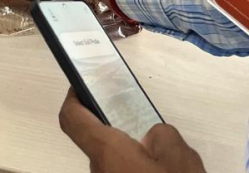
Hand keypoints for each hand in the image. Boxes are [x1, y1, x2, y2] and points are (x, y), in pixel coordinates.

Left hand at [59, 90, 205, 171]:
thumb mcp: (177, 153)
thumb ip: (159, 133)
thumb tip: (151, 137)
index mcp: (107, 151)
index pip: (71, 118)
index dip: (72, 97)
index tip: (81, 85)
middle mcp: (98, 171)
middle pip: (96, 142)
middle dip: (116, 131)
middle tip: (138, 123)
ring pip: (111, 163)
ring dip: (127, 155)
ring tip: (158, 155)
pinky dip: (132, 169)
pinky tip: (157, 171)